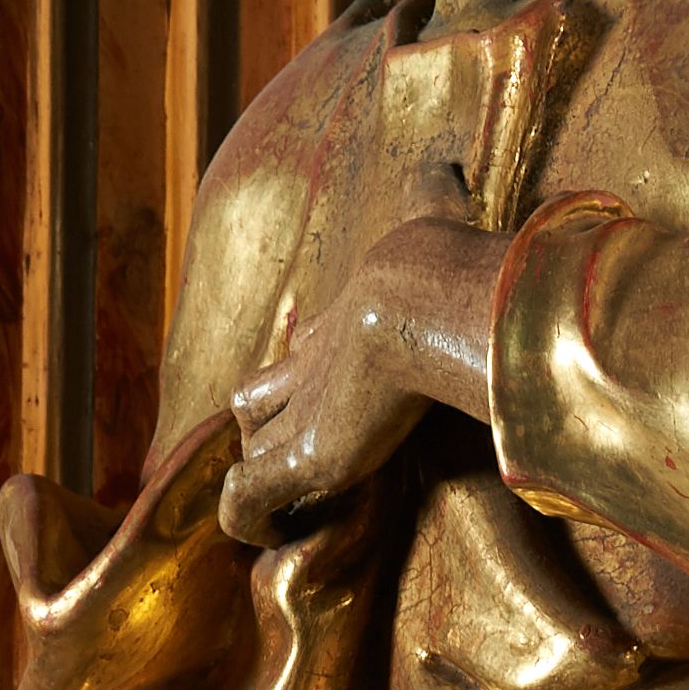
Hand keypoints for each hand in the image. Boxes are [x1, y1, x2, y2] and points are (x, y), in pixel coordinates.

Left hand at [221, 215, 508, 544]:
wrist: (420, 296)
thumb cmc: (436, 263)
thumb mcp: (433, 216)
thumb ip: (433, 193)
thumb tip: (443, 157)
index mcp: (340, 323)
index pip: (305, 349)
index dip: (306, 373)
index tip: (322, 391)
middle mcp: (309, 367)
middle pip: (259, 398)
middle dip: (270, 425)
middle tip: (293, 455)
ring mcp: (300, 414)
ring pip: (249, 444)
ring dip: (261, 470)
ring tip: (284, 503)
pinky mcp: (302, 455)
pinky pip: (246, 495)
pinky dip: (245, 515)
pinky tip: (264, 532)